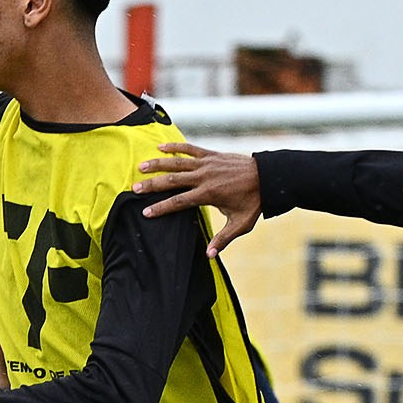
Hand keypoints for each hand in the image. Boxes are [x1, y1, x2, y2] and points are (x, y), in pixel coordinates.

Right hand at [134, 141, 261, 256]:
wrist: (267, 177)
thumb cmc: (253, 202)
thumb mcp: (240, 224)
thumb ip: (223, 239)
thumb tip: (209, 255)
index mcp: (208, 194)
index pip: (179, 202)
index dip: (161, 207)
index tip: (146, 212)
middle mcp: (204, 177)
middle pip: (172, 181)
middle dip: (152, 185)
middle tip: (135, 188)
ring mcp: (207, 164)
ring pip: (177, 163)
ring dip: (158, 164)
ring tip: (141, 167)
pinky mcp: (211, 155)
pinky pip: (189, 149)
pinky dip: (175, 147)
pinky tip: (160, 147)